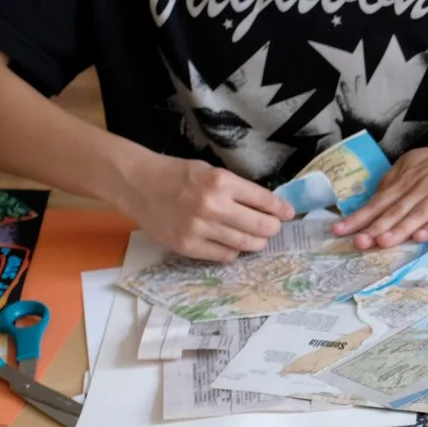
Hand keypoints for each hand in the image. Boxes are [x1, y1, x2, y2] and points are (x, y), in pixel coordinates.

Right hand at [113, 151, 292, 259]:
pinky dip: (233, 250)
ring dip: (256, 242)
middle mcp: (213, 206)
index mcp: (221, 182)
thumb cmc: (177, 175)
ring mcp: (200, 229)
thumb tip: (267, 205)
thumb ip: (236, 188)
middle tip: (273, 227)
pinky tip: (231, 243)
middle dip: (272, 228)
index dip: (281, 209)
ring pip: (246, 244)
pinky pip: (224, 255)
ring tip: (256, 237)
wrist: (139, 185)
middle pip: (261, 227)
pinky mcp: (188, 247)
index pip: (264, 200)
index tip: (289, 213)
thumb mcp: (211, 171)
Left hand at [336, 120, 427, 248]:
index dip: (360, 216)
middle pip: (395, 209)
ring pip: (417, 213)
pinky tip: (422, 237)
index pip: (380, 200)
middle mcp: (421, 186)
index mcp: (408, 178)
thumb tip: (376, 197)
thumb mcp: (417, 162)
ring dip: (399, 229)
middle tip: (356, 241)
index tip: (339, 229)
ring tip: (382, 242)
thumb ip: (397, 180)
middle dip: (374, 226)